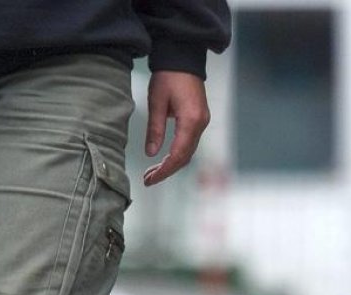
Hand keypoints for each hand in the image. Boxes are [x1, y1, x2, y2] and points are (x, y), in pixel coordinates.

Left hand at [142, 70, 210, 186]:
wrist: (183, 57)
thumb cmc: (168, 76)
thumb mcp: (156, 102)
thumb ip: (155, 129)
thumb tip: (151, 154)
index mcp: (191, 120)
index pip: (178, 154)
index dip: (164, 170)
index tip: (150, 180)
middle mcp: (201, 124)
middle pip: (185, 157)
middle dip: (167, 171)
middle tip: (148, 180)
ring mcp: (202, 122)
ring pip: (188, 152)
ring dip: (172, 164)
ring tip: (153, 172)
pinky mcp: (199, 119)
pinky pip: (190, 143)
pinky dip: (177, 154)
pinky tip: (164, 158)